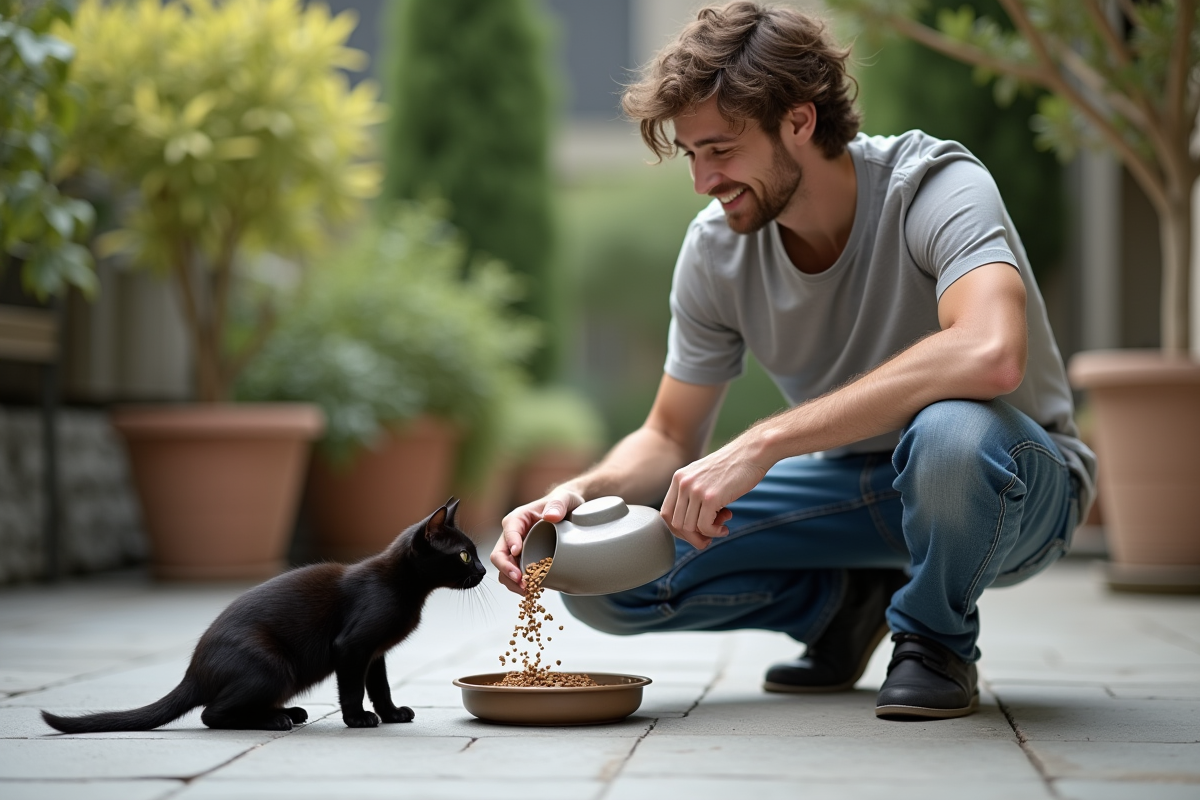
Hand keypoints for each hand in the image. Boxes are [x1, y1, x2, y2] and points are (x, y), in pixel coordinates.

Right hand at [491, 487, 585, 593]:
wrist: (569, 512)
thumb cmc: (563, 503)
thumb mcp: (564, 498)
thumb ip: (557, 504)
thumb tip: (550, 516)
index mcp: (518, 518)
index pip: (509, 530)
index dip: (511, 542)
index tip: (517, 552)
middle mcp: (513, 534)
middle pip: (500, 554)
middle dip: (507, 569)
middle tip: (522, 581)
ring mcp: (516, 549)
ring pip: (504, 568)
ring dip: (512, 581)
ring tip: (528, 590)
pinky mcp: (523, 560)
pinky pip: (515, 574)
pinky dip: (520, 584)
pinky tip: (532, 590)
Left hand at [661, 435, 770, 549]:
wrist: (752, 453)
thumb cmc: (734, 467)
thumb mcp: (705, 477)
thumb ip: (694, 496)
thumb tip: (691, 527)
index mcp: (679, 478)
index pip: (666, 513)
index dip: (679, 529)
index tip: (695, 533)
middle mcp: (683, 483)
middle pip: (675, 523)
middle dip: (692, 536)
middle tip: (708, 536)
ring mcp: (695, 490)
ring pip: (689, 527)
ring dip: (705, 534)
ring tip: (720, 526)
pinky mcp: (710, 497)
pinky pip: (705, 527)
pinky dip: (714, 532)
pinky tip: (724, 528)